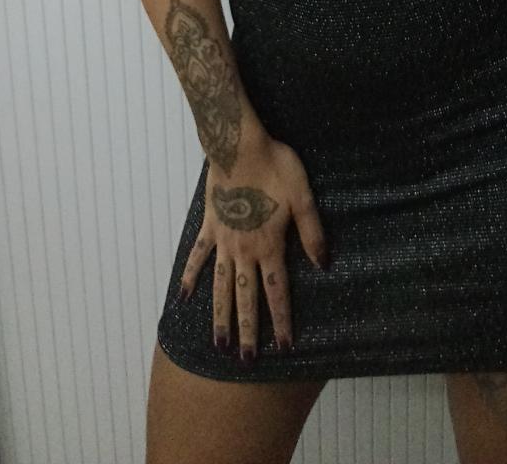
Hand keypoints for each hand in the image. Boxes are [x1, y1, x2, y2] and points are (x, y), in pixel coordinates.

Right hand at [179, 136, 328, 363]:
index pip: (277, 291)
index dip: (282, 320)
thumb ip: (312, 231)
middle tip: (247, 361)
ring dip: (220, 316)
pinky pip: (197, 257)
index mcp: (269, 244)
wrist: (238, 145)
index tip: (285, 347)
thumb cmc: (275, 165)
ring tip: (218, 345)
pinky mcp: (209, 227)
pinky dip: (189, 277)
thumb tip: (323, 264)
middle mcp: (244, 250)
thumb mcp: (303, 195)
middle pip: (247, 298)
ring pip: (221, 287)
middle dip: (249, 331)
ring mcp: (223, 241)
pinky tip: (183, 299)